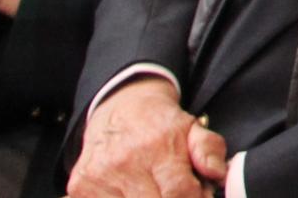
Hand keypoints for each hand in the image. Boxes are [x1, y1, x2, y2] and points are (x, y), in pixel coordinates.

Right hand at [69, 78, 227, 197]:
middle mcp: (125, 163)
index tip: (198, 197)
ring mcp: (99, 178)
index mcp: (158, 148)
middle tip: (176, 194)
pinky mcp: (80, 188)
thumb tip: (216, 174)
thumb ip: (209, 151)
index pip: (179, 193)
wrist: (119, 108)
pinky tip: (134, 192)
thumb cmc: (159, 124)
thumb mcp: (193, 129)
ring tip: (156, 190)